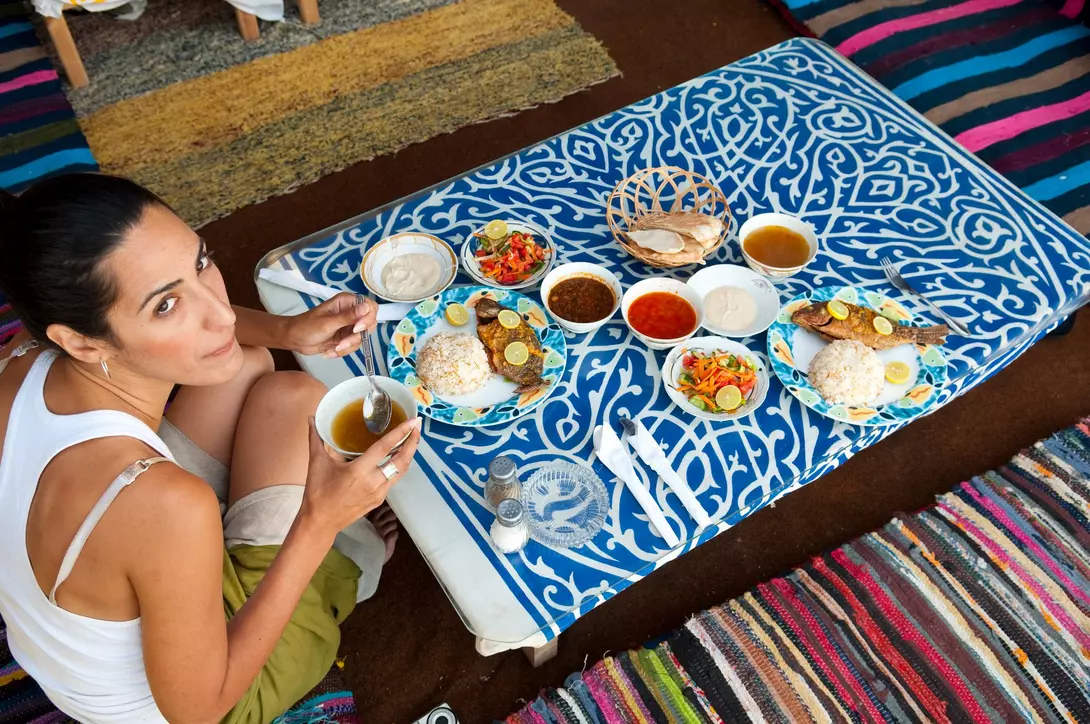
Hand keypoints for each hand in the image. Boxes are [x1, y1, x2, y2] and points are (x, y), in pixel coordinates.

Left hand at [287, 293, 376, 357]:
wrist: (294, 340)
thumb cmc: (307, 327)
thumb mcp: (327, 323)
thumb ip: (348, 316)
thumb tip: (366, 307)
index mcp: (346, 302)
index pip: (370, 306)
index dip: (367, 318)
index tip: (357, 329)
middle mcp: (351, 312)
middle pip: (369, 324)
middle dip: (357, 337)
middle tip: (342, 342)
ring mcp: (349, 325)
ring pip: (362, 337)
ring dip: (348, 346)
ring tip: (333, 348)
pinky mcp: (346, 337)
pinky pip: (354, 345)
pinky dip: (344, 351)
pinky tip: (330, 350)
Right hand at [300, 416, 421, 533]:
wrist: (321, 522)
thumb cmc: (318, 492)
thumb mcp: (316, 463)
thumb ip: (315, 438)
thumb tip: (311, 418)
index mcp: (359, 471)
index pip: (385, 448)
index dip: (401, 433)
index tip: (413, 422)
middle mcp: (373, 482)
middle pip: (401, 461)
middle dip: (412, 443)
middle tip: (417, 427)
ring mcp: (379, 493)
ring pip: (400, 471)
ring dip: (408, 455)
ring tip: (411, 440)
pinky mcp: (379, 500)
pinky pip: (393, 480)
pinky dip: (398, 467)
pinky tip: (397, 458)